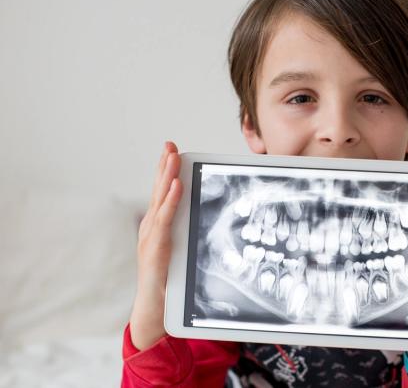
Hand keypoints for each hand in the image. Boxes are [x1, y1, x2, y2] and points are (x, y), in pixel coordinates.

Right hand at [129, 141, 182, 349]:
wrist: (155, 310)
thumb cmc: (170, 282)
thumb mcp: (184, 252)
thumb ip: (190, 235)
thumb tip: (209, 219)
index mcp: (159, 227)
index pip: (163, 193)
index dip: (166, 171)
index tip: (173, 151)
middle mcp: (152, 228)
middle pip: (159, 191)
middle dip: (164, 166)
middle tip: (170, 144)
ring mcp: (151, 237)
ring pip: (160, 201)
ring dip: (166, 177)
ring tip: (172, 157)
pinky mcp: (156, 248)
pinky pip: (164, 220)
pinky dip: (170, 201)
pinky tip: (176, 186)